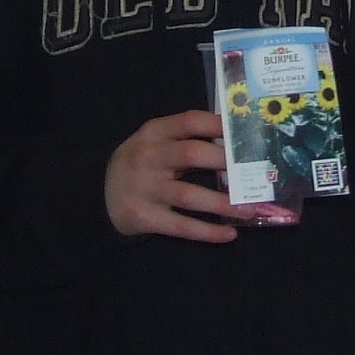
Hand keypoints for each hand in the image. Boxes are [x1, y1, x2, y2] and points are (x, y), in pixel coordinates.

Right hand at [105, 111, 238, 241]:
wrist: (99, 195)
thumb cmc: (140, 165)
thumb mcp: (154, 142)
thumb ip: (185, 138)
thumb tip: (234, 143)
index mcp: (154, 133)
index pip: (190, 121)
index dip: (219, 125)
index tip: (246, 132)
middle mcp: (148, 157)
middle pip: (192, 154)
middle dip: (226, 163)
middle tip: (255, 173)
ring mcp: (145, 188)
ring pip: (189, 195)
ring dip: (223, 203)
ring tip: (250, 208)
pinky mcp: (144, 216)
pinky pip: (181, 226)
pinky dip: (208, 231)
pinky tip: (229, 233)